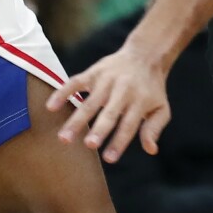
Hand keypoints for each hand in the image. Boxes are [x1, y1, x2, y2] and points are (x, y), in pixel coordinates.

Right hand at [45, 43, 170, 163]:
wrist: (146, 54)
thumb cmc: (152, 88)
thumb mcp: (161, 107)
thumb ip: (154, 128)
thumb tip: (151, 150)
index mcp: (140, 101)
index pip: (129, 125)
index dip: (119, 142)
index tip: (109, 159)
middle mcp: (123, 90)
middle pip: (109, 113)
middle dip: (99, 129)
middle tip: (88, 145)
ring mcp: (107, 80)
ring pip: (89, 102)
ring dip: (76, 120)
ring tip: (63, 138)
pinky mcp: (94, 72)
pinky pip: (75, 82)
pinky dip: (62, 93)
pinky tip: (51, 107)